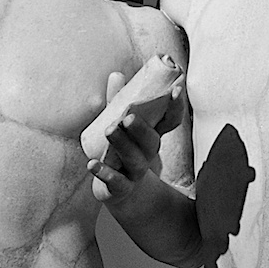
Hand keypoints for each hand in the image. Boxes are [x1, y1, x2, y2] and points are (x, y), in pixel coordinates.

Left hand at [88, 72, 170, 202]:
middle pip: (151, 142)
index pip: (170, 121)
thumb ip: (118, 102)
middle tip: (129, 117)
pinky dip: (105, 174)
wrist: (123, 193)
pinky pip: (116, 182)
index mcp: (152, 136)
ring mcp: (135, 172)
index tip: (177, 88)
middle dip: (141, 129)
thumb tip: (116, 74)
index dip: (175, 106)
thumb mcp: (123, 128)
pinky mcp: (121, 188)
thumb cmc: (124, 153)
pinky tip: (92, 164)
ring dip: (122, 145)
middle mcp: (148, 154)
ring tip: (111, 130)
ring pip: (134, 160)